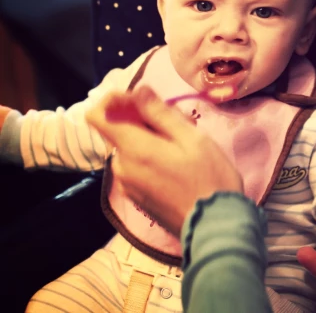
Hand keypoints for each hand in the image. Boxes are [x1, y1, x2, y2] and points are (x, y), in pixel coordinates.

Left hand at [85, 85, 242, 235]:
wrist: (214, 227)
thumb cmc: (209, 177)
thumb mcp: (192, 138)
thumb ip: (160, 114)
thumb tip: (138, 90)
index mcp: (133, 148)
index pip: (98, 115)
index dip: (115, 102)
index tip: (143, 102)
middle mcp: (122, 166)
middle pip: (117, 132)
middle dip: (141, 123)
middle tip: (178, 128)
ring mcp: (127, 185)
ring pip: (128, 150)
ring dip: (148, 142)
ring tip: (182, 150)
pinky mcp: (136, 198)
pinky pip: (135, 168)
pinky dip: (149, 160)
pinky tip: (177, 169)